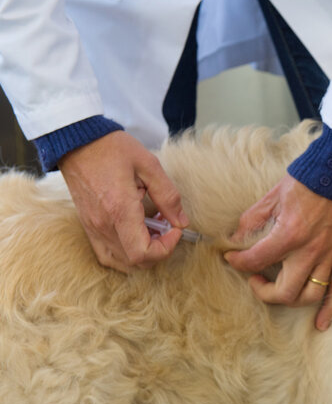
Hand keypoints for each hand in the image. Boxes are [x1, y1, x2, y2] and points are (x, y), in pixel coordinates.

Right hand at [58, 131, 188, 271]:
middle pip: (135, 262)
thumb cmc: (113, 149)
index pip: (143, 253)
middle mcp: (103, 225)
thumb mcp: (149, 165)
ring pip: (122, 262)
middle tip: (167, 227)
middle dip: (159, 250)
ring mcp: (93, 228)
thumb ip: (168, 196)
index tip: (175, 229)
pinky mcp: (88, 226)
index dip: (166, 248)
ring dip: (144, 253)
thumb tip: (181, 222)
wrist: (78, 141)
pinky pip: (107, 254)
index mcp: (119, 210)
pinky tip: (137, 234)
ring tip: (153, 229)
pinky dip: (126, 254)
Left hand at [224, 174, 331, 330]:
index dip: (237, 262)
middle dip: (264, 291)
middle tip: (254, 278)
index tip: (231, 258)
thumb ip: (252, 221)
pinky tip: (320, 324)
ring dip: (291, 300)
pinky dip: (329, 309)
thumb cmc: (307, 182)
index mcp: (289, 234)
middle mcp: (310, 251)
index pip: (256, 260)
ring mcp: (329, 257)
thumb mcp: (273, 197)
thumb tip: (236, 238)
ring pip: (310, 296)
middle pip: (285, 292)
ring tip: (280, 290)